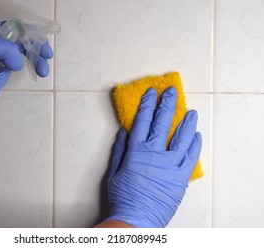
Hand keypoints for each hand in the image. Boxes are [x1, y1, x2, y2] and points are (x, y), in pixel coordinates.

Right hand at [105, 87, 201, 226]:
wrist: (137, 219)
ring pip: (182, 137)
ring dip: (187, 122)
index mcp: (137, 151)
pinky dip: (194, 144)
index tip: (151, 93)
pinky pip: (191, 156)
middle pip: (163, 122)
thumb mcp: (114, 172)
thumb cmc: (123, 196)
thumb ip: (119, 150)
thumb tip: (124, 131)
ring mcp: (171, 165)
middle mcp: (155, 154)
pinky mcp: (181, 176)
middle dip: (167, 104)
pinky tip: (196, 135)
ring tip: (191, 111)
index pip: (143, 121)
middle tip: (172, 92)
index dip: (147, 104)